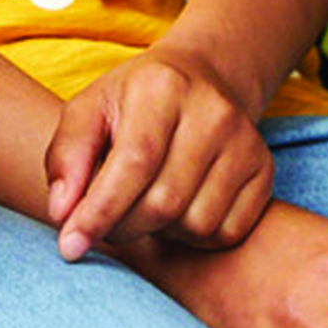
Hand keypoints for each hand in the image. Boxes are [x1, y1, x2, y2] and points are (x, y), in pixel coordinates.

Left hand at [42, 44, 272, 259]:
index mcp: (162, 87)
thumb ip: (66, 157)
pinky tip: (179, 209)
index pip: (133, 163)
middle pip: (164, 201)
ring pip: (196, 224)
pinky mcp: (265, 170)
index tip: (70, 246)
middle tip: (105, 223)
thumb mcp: (89, 111)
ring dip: (160, 232)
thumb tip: (62, 213)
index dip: (99, 211)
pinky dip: (195, 236)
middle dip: (123, 226)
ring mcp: (245, 142)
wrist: (201, 81)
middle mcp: (213, 112)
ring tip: (146, 203)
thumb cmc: (133, 103)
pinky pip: (227, 232)